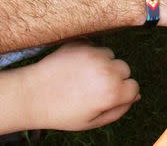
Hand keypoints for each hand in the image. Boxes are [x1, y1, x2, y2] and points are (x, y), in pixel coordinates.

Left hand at [22, 41, 138, 130]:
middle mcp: (107, 70)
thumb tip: (135, 96)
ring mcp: (94, 54)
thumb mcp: (92, 122)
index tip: (107, 98)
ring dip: (103, 63)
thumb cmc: (61, 113)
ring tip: (83, 76)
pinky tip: (75, 66)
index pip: (134, 86)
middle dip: (115, 77)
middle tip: (94, 87)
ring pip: (110, 55)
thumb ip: (118, 110)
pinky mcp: (81, 44)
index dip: (122, 94)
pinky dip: (89, 54)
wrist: (31, 95)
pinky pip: (94, 46)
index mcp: (112, 92)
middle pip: (125, 69)